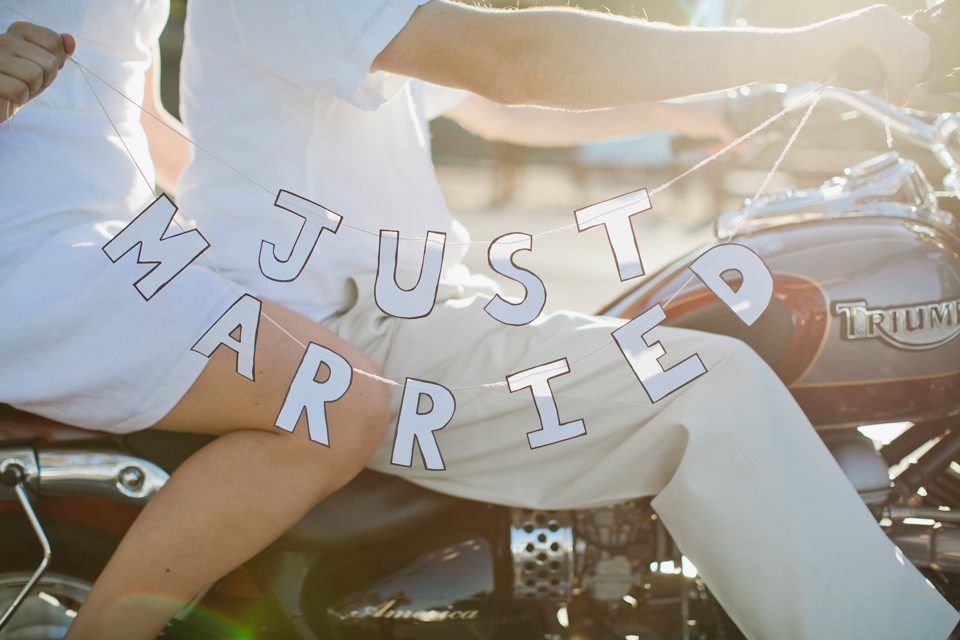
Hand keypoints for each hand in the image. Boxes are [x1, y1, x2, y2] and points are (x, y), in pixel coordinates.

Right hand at [0, 21, 75, 122]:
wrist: (0, 100)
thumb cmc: (21, 80)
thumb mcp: (44, 64)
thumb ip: (57, 51)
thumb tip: (70, 40)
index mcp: (19, 30)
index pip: (54, 42)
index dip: (56, 62)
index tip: (41, 67)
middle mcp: (4, 39)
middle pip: (49, 61)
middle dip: (45, 78)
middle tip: (29, 81)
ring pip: (34, 75)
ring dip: (32, 88)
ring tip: (19, 86)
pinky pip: (19, 89)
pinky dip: (19, 97)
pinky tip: (10, 94)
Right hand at [797, 5, 928, 103]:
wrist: (791, 54)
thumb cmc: (820, 63)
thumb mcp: (859, 74)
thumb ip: (881, 82)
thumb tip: (904, 98)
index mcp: (885, 19)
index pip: (920, 41)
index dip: (919, 68)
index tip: (905, 87)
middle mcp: (882, 14)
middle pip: (918, 46)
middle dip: (914, 74)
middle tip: (898, 92)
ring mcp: (871, 19)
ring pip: (907, 50)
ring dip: (906, 76)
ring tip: (891, 92)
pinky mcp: (860, 28)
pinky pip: (890, 52)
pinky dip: (895, 72)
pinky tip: (889, 85)